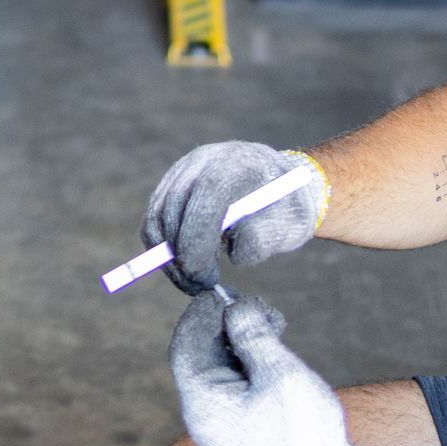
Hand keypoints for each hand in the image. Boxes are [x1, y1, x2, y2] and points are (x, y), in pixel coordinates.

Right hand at [142, 139, 325, 289]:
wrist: (278, 185)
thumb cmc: (287, 210)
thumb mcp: (292, 225)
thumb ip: (266, 237)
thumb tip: (233, 253)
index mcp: (240, 162)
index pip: (209, 190)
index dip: (197, 233)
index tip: (203, 274)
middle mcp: (205, 159)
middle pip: (175, 204)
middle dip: (181, 254)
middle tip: (201, 286)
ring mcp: (183, 168)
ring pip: (158, 216)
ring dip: (169, 256)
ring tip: (196, 280)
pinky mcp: (170, 182)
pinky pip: (155, 219)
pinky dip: (163, 248)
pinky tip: (188, 265)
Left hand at [169, 296, 380, 445]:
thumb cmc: (302, 432)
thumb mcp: (278, 372)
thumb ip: (252, 334)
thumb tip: (234, 306)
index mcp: (202, 406)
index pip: (184, 348)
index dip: (200, 316)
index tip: (220, 293)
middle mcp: (205, 417)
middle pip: (202, 356)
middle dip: (227, 326)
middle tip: (256, 306)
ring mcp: (224, 426)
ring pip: (222, 369)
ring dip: (243, 342)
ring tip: (273, 324)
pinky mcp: (244, 429)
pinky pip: (237, 386)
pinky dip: (250, 362)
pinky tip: (272, 349)